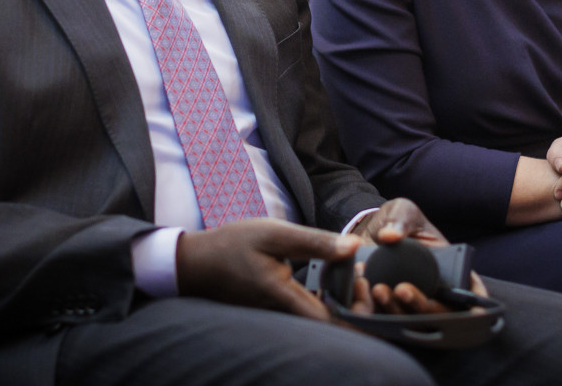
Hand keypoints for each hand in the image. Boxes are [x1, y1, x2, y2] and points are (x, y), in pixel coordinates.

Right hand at [176, 218, 359, 321]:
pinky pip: (311, 315)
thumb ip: (315, 242)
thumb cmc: (233, 245)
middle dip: (356, 308)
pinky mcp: (279, 314)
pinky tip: (332, 276)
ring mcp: (280, 318)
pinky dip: (328, 299)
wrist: (198, 263)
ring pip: (323, 322)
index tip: (363, 282)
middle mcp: (283, 316)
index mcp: (283, 297)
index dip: (356, 310)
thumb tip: (355, 247)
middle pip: (332, 327)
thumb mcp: (274, 233)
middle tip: (363, 278)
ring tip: (352, 273)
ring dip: (344, 302)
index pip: (332, 323)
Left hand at [350, 199, 487, 314]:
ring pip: (413, 321)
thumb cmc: (395, 221)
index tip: (473, 310)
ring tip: (379, 290)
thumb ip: (401, 218)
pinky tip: (366, 296)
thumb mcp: (402, 211)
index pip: (470, 289)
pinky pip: (387, 320)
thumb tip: (390, 236)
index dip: (475, 302)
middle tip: (401, 289)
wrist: (366, 231)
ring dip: (398, 311)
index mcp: (448, 267)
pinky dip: (378, 312)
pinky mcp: (389, 309)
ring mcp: (412, 303)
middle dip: (423, 306)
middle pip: (439, 312)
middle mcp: (434, 290)